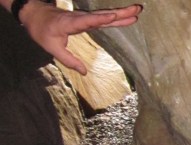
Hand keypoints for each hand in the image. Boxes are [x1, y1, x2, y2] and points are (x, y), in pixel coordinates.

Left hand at [19, 2, 141, 74]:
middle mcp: (80, 17)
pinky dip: (117, 16)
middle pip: (102, 15)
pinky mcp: (88, 18)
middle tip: (136, 9)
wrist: (35, 14)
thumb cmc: (42, 31)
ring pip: (106, 14)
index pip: (87, 21)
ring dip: (122, 12)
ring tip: (138, 11)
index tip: (112, 16)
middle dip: (119, 12)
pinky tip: (128, 17)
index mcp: (70, 23)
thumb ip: (68, 60)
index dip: (100, 19)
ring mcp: (85, 16)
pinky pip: (104, 17)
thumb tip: (84, 72)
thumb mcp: (51, 47)